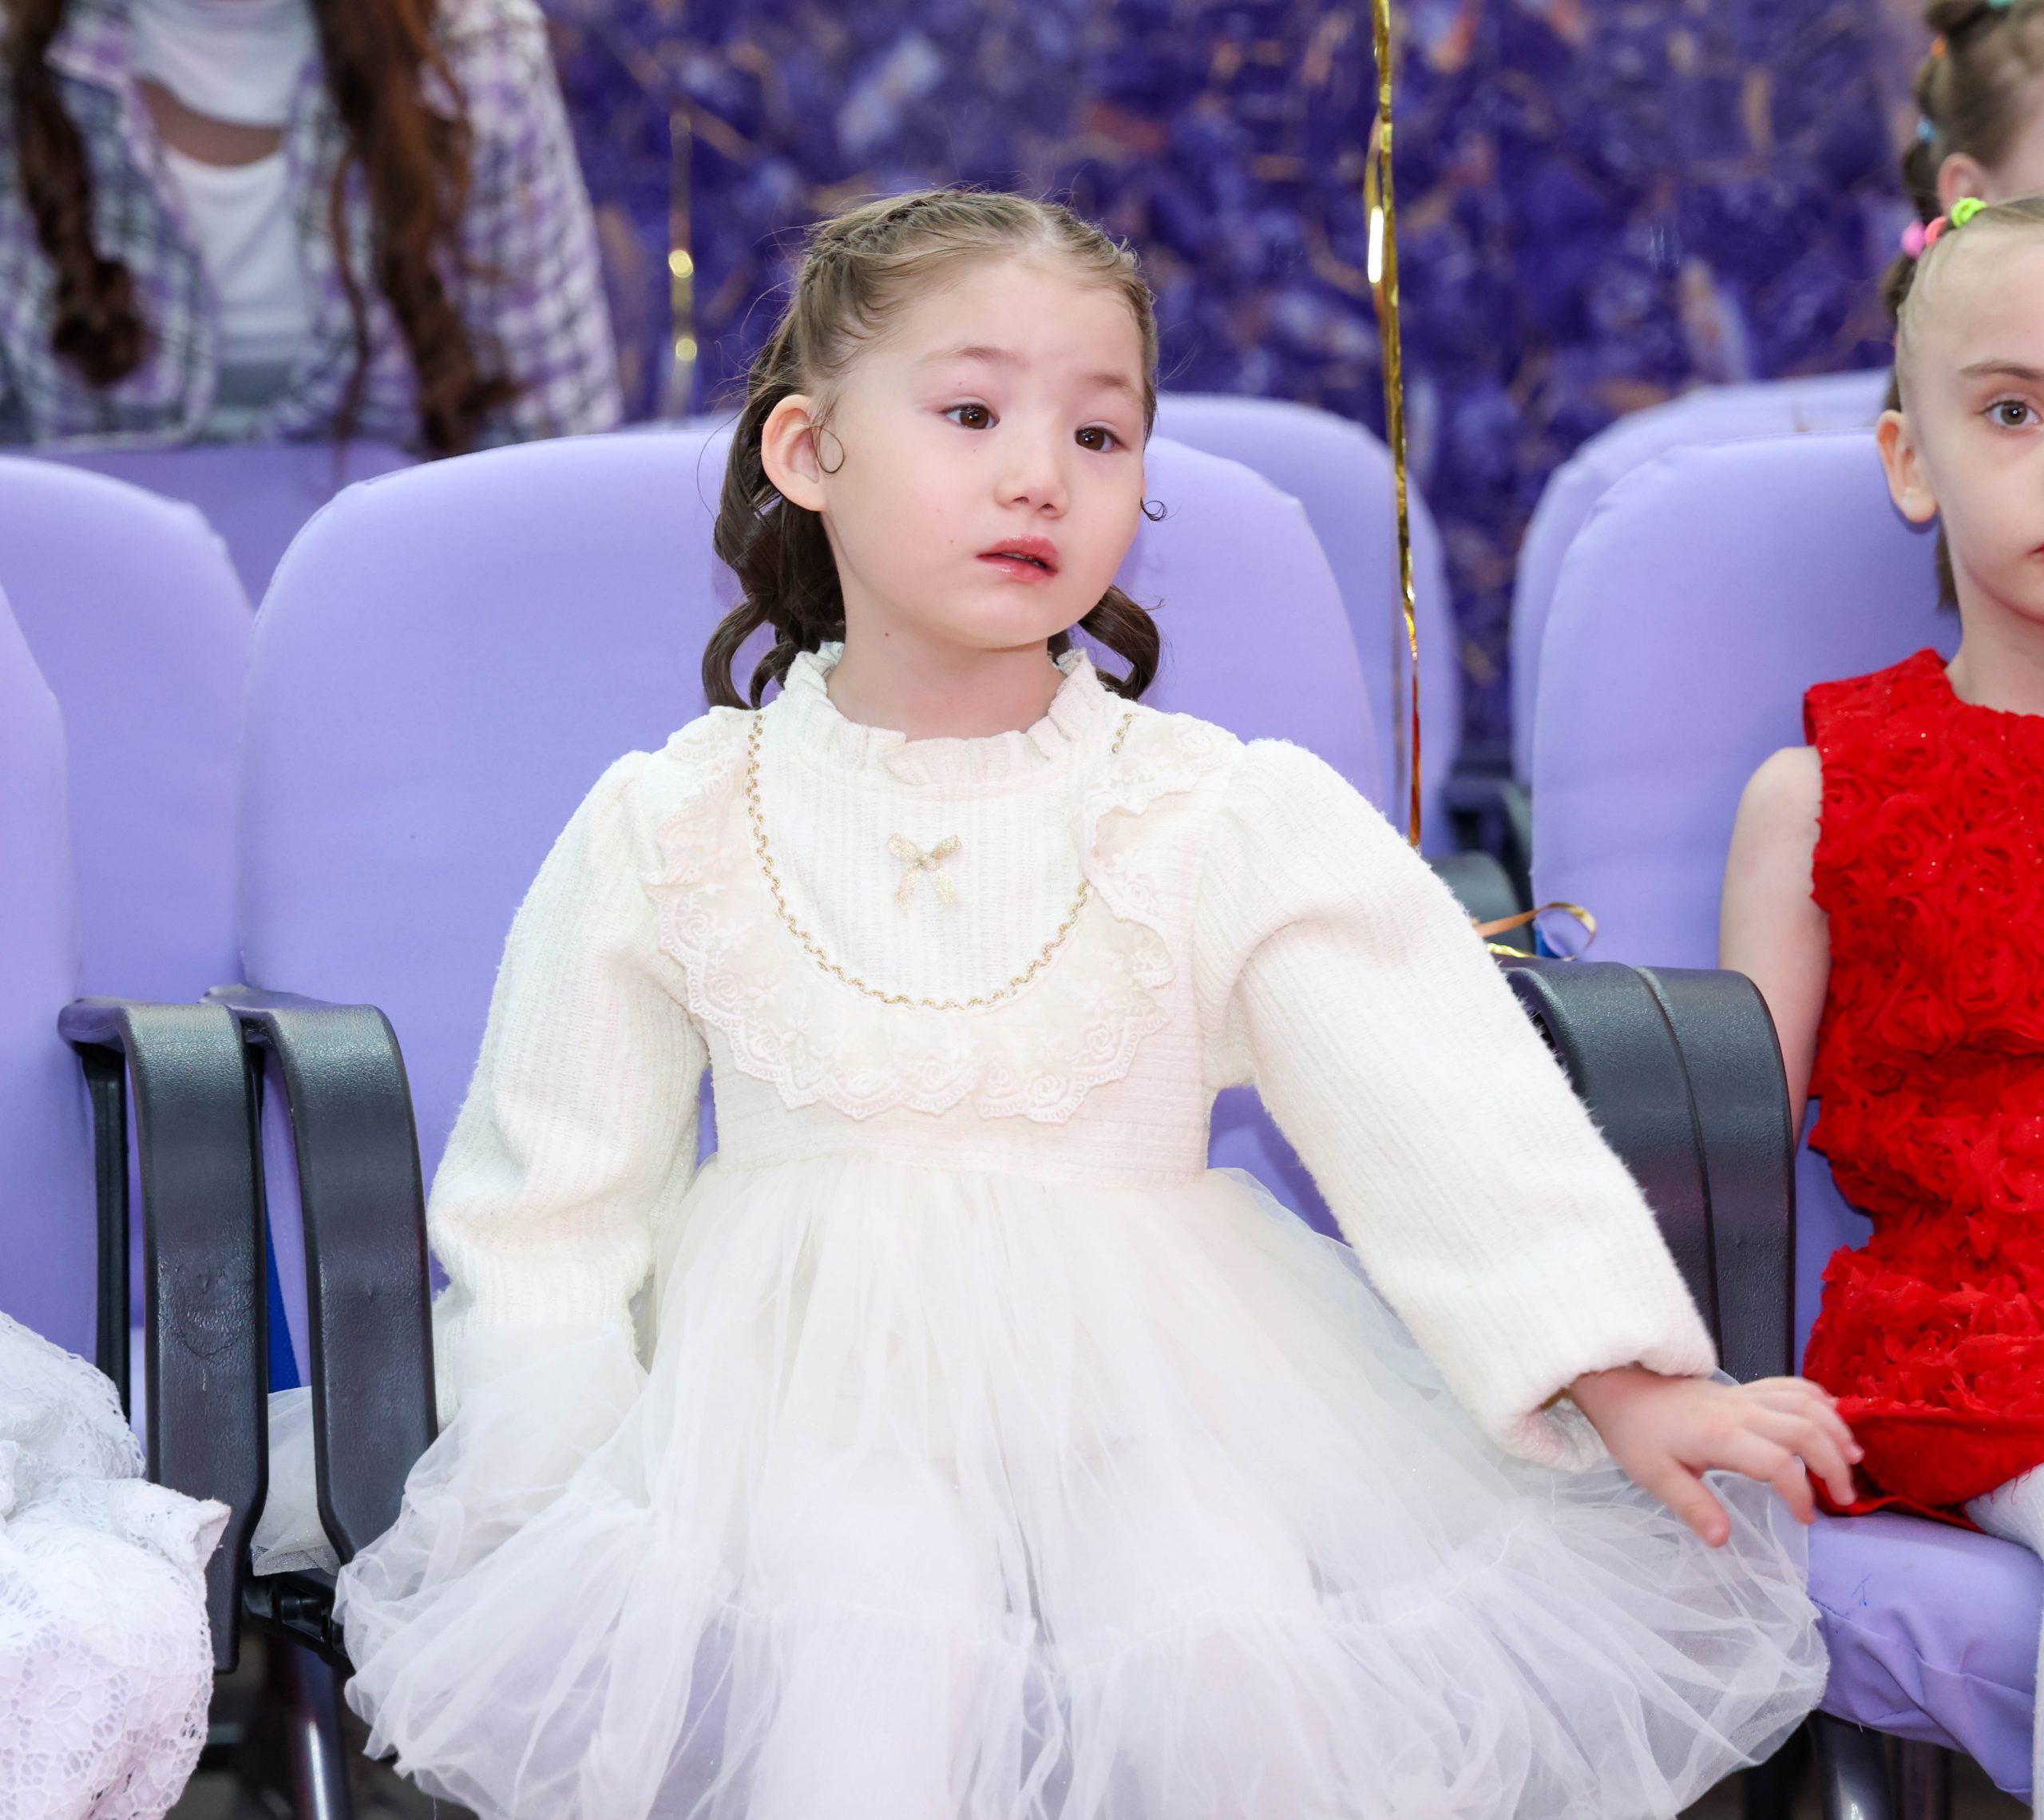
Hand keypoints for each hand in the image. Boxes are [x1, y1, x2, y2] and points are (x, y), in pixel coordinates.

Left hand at [1568, 1366, 1861, 1546]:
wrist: (1622, 1386)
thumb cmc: (1637, 1433)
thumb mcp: (1655, 1476)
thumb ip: (1693, 1507)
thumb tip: (1723, 1541)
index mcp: (1720, 1436)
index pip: (1777, 1463)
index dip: (1799, 1493)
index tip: (1806, 1519)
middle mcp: (1740, 1410)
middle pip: (1804, 1429)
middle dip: (1833, 1464)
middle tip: (1843, 1497)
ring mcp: (1745, 1395)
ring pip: (1805, 1402)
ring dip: (1835, 1428)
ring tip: (1854, 1459)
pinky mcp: (1745, 1389)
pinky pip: (1790, 1385)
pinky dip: (1818, 1399)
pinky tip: (1833, 1417)